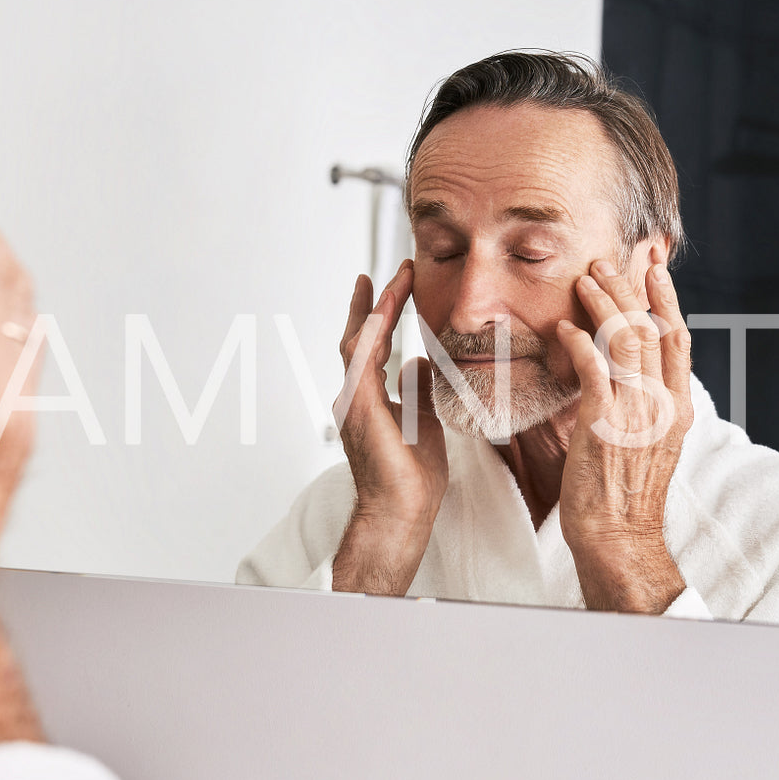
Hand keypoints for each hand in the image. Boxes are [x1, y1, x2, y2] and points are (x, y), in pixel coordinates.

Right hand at [331, 260, 446, 594]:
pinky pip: (362, 361)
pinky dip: (374, 334)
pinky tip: (386, 312)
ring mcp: (354, 400)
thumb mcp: (424, 419)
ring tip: (394, 279)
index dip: (383, 311)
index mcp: (370, 397)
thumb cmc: (413, 476)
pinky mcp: (360, 409)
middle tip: (394, 269)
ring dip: (378, 308)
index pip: (375, 343)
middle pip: (361, 334)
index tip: (396, 281)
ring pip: (360, 341)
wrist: (402, 511)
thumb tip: (422, 361)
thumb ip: (419, 389)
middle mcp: (356, 394)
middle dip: (376, 300)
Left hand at [555, 260, 693, 612]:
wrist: (619, 535)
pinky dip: (580, 343)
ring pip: (625, 340)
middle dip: (628, 289)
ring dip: (603, 304)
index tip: (654, 268)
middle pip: (651, 329)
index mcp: (679, 407)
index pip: (678, 339)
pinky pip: (594, 370)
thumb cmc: (628, 494)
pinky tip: (566, 328)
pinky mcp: (603, 424)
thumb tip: (638, 372)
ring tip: (584, 281)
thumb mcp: (654, 443)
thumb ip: (651, 404)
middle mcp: (662, 404)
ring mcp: (635, 413)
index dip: (667, 298)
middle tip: (605, 263)